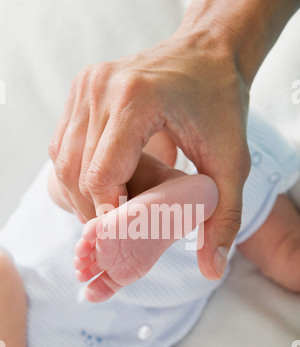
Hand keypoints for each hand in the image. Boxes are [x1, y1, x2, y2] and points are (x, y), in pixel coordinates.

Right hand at [49, 32, 249, 279]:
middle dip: (92, 211)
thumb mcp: (231, 163)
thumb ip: (222, 218)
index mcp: (137, 100)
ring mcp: (85, 86)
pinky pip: (63, 144)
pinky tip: (102, 185)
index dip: (109, 216)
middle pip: (75, 172)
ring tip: (110, 211)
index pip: (102, 177)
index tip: (126, 238)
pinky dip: (76, 172)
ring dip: (81, 194)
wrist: (207, 54)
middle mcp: (101, 88)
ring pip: (62, 160)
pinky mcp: (80, 89)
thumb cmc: (220, 104)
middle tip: (116, 233)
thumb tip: (212, 269)